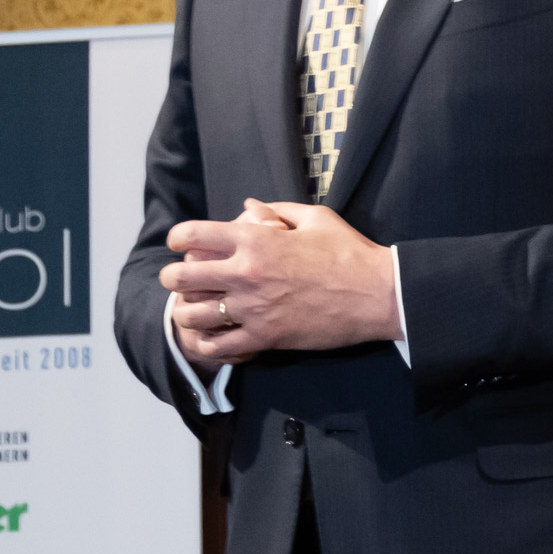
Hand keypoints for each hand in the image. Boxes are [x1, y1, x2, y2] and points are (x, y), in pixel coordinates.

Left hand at [158, 198, 401, 366]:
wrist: (378, 295)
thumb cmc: (351, 252)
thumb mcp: (316, 219)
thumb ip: (277, 211)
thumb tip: (249, 207)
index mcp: (255, 241)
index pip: (192, 235)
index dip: (178, 237)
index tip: (180, 243)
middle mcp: (246, 274)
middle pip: (182, 278)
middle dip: (173, 278)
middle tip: (180, 281)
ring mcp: (253, 309)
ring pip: (193, 315)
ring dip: (188, 312)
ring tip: (194, 311)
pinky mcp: (266, 338)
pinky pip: (219, 347)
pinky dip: (209, 344)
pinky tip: (213, 338)